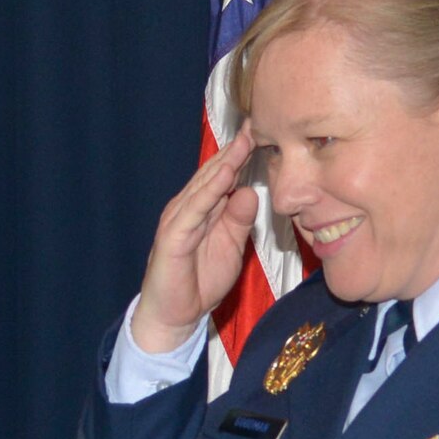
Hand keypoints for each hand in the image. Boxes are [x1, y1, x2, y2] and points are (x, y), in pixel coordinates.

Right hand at [129, 125, 259, 352]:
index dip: (242, 155)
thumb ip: (238, 220)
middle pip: (214, 173)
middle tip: (257, 123)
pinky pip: (194, 209)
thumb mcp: (231, 246)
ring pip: (205, 185)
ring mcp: (178, 220)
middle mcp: (188, 208)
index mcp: (202, 209)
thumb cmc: (200, 280)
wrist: (174, 316)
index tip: (264, 132)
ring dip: (225, 162)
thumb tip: (250, 193)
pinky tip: (225, 175)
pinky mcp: (173, 237)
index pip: (224, 176)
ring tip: (245, 140)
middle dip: (236, 149)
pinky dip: (210, 190)